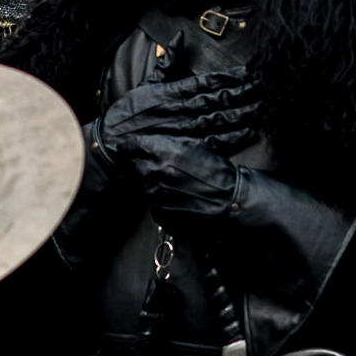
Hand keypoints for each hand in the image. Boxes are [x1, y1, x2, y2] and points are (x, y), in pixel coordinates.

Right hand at [97, 69, 263, 156]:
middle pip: (218, 100)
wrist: (113, 143)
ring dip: (241, 112)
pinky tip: (248, 130)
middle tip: (262, 86)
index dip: (228, 77)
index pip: (206, 82)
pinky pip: (213, 142)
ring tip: (260, 105)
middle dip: (242, 93)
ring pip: (219, 119)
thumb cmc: (129, 112)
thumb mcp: (146, 83)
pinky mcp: (185, 148)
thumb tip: (178, 38)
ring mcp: (185, 130)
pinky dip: (232, 137)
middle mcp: (181, 110)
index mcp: (173, 92)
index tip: (247, 72)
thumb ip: (166, 62)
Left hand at [118, 134, 240, 220]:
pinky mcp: (161, 211)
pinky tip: (174, 197)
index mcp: (164, 151)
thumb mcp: (193, 146)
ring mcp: (157, 193)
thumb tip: (150, 144)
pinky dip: (159, 200)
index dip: (128, 147)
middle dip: (138, 165)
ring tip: (168, 183)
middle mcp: (156, 171)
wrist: (229, 198)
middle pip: (133, 167)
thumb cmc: (215, 170)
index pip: (132, 146)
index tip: (127, 148)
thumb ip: (169, 144)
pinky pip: (152, 203)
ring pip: (141, 186)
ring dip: (149, 183)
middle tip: (146, 166)